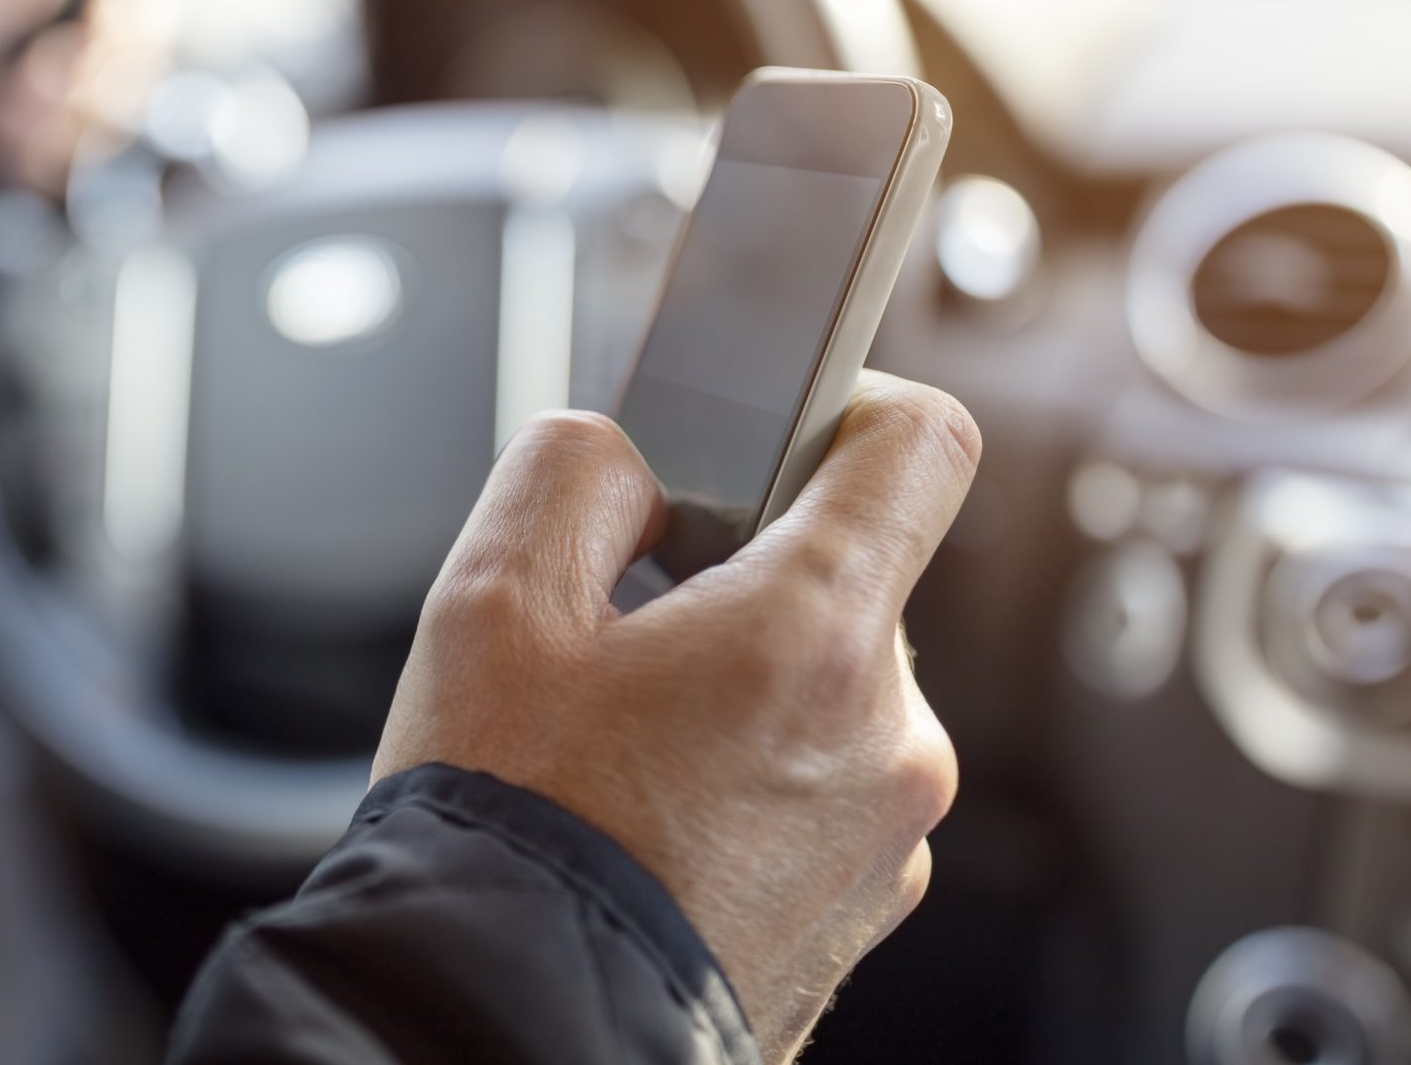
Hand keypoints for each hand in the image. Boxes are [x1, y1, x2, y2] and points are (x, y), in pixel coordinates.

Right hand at [372, 374, 979, 1063]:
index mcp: (816, 633)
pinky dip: (753, 788)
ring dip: (745, 694)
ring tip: (623, 751)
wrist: (503, 1027)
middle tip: (626, 640)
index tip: (784, 432)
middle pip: (853, 582)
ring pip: (832, 699)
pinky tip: (651, 821)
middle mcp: (890, 737)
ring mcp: (888, 840)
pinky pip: (824, 801)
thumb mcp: (488, 601)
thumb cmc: (505, 830)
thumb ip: (573, 472)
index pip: (922, 445)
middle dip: (748, 583)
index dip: (850, 407)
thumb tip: (628, 458)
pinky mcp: (862, 916)